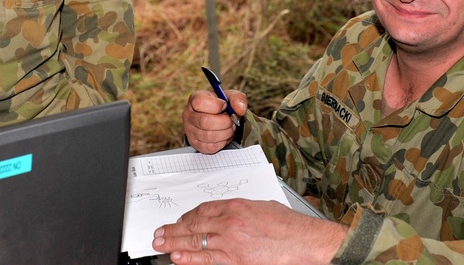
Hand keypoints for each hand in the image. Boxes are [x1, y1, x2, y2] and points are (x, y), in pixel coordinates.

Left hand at [152, 198, 345, 263]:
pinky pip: (208, 258)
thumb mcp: (261, 207)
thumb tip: (227, 216)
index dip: (187, 217)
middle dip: (174, 229)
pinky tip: (178, 258)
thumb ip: (241, 210)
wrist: (304, 241)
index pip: (203, 209)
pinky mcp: (236, 259)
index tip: (179, 222)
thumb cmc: (289, 226)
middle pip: (194, 224)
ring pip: (196, 241)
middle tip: (159, 233)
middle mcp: (230, 220)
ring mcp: (231, 240)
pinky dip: (190, 258)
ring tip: (160, 245)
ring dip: (175, 243)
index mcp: (236, 205)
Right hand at [183, 89, 246, 153]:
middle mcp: (189, 115)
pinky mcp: (195, 144)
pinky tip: (224, 135)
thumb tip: (240, 109)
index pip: (200, 103)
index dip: (217, 105)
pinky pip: (210, 147)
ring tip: (229, 128)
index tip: (225, 106)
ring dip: (225, 133)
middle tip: (231, 121)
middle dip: (225, 122)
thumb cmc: (221, 105)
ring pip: (209, 136)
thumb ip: (237, 98)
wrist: (216, 118)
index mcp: (195, 99)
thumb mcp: (230, 97)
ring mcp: (190, 131)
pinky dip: (222, 142)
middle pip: (205, 122)